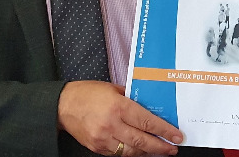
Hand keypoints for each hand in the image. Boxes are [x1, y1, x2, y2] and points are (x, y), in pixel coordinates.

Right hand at [58, 81, 181, 155]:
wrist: (63, 105)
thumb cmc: (88, 93)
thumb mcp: (113, 89)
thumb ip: (132, 97)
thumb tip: (150, 106)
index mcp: (118, 107)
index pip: (147, 122)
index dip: (164, 131)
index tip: (176, 136)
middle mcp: (112, 125)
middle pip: (142, 141)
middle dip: (160, 147)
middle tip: (173, 149)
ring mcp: (103, 139)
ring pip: (131, 151)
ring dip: (147, 152)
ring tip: (159, 150)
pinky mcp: (97, 148)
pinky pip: (118, 154)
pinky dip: (131, 153)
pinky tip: (139, 150)